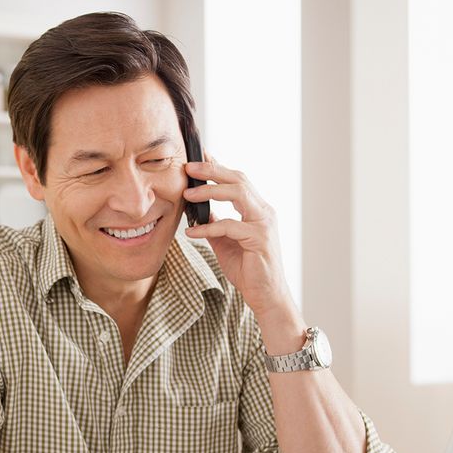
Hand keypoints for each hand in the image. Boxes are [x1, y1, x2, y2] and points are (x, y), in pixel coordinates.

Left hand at [182, 158, 295, 317]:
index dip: (218, 166)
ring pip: (237, 193)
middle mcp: (264, 211)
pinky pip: (229, 225)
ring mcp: (264, 223)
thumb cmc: (248, 269)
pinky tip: (191, 233)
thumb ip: (216, 224)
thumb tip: (199, 211)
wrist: (265, 295)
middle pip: (238, 179)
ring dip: (209, 191)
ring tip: (187, 194)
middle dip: (212, 170)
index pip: (237, 180)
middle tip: (188, 167)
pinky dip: (207, 228)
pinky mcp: (260, 239)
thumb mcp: (226, 242)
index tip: (198, 157)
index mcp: (257, 209)